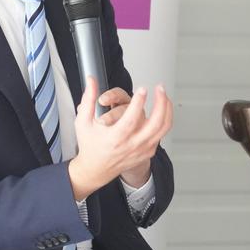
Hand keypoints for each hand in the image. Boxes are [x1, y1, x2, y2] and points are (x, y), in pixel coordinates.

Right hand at [67, 78, 171, 199]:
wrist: (96, 169)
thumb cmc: (90, 145)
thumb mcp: (83, 122)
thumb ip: (88, 99)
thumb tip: (91, 81)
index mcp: (115, 138)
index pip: (130, 120)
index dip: (138, 103)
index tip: (142, 89)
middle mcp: (131, 145)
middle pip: (154, 124)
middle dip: (160, 103)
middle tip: (159, 88)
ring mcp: (142, 149)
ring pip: (163, 128)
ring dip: (167, 109)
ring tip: (164, 95)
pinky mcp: (148, 151)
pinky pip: (162, 134)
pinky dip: (164, 119)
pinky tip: (162, 108)